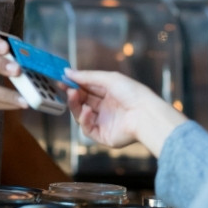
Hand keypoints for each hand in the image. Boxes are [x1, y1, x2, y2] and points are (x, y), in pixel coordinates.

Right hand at [65, 70, 185, 155]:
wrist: (145, 114)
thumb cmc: (133, 93)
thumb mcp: (109, 79)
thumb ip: (87, 76)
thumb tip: (68, 71)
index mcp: (110, 94)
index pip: (87, 88)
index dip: (74, 84)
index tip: (61, 79)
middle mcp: (106, 108)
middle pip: (83, 102)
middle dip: (72, 94)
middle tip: (63, 87)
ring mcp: (104, 122)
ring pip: (81, 115)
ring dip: (75, 105)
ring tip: (73, 95)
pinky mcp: (103, 135)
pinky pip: (87, 128)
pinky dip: (84, 119)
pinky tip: (87, 111)